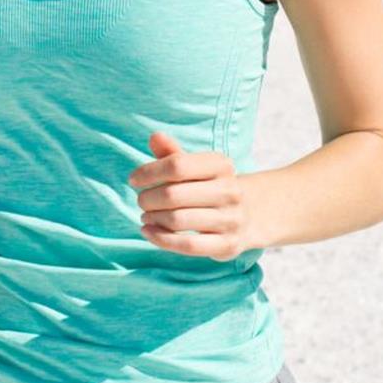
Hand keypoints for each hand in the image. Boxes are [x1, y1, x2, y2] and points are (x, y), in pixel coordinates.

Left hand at [129, 130, 254, 259]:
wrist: (248, 216)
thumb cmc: (208, 187)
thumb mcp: (195, 167)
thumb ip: (172, 153)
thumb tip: (155, 136)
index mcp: (221, 165)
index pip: (177, 165)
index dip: (149, 172)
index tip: (134, 180)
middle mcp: (230, 191)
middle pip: (173, 194)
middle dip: (148, 198)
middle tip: (141, 201)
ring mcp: (231, 220)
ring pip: (177, 220)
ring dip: (153, 218)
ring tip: (146, 215)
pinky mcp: (228, 245)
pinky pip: (188, 245)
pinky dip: (161, 239)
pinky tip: (148, 231)